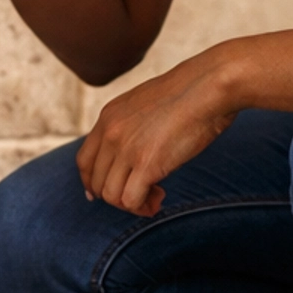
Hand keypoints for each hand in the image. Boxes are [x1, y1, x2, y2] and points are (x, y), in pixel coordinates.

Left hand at [77, 47, 244, 215]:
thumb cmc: (190, 93)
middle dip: (116, 196)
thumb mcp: (146, 103)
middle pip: (96, 182)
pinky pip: (131, 200)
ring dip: (131, 205)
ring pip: (111, 195)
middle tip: (143, 194)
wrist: (208, 86)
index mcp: (108, 116)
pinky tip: (159, 198)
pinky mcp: (146, 163)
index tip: (101, 194)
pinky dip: (143, 207)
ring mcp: (126, 148)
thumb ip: (132, 125)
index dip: (91, 183)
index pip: (84, 161)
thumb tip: (135, 151)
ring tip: (154, 197)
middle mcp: (110, 133)